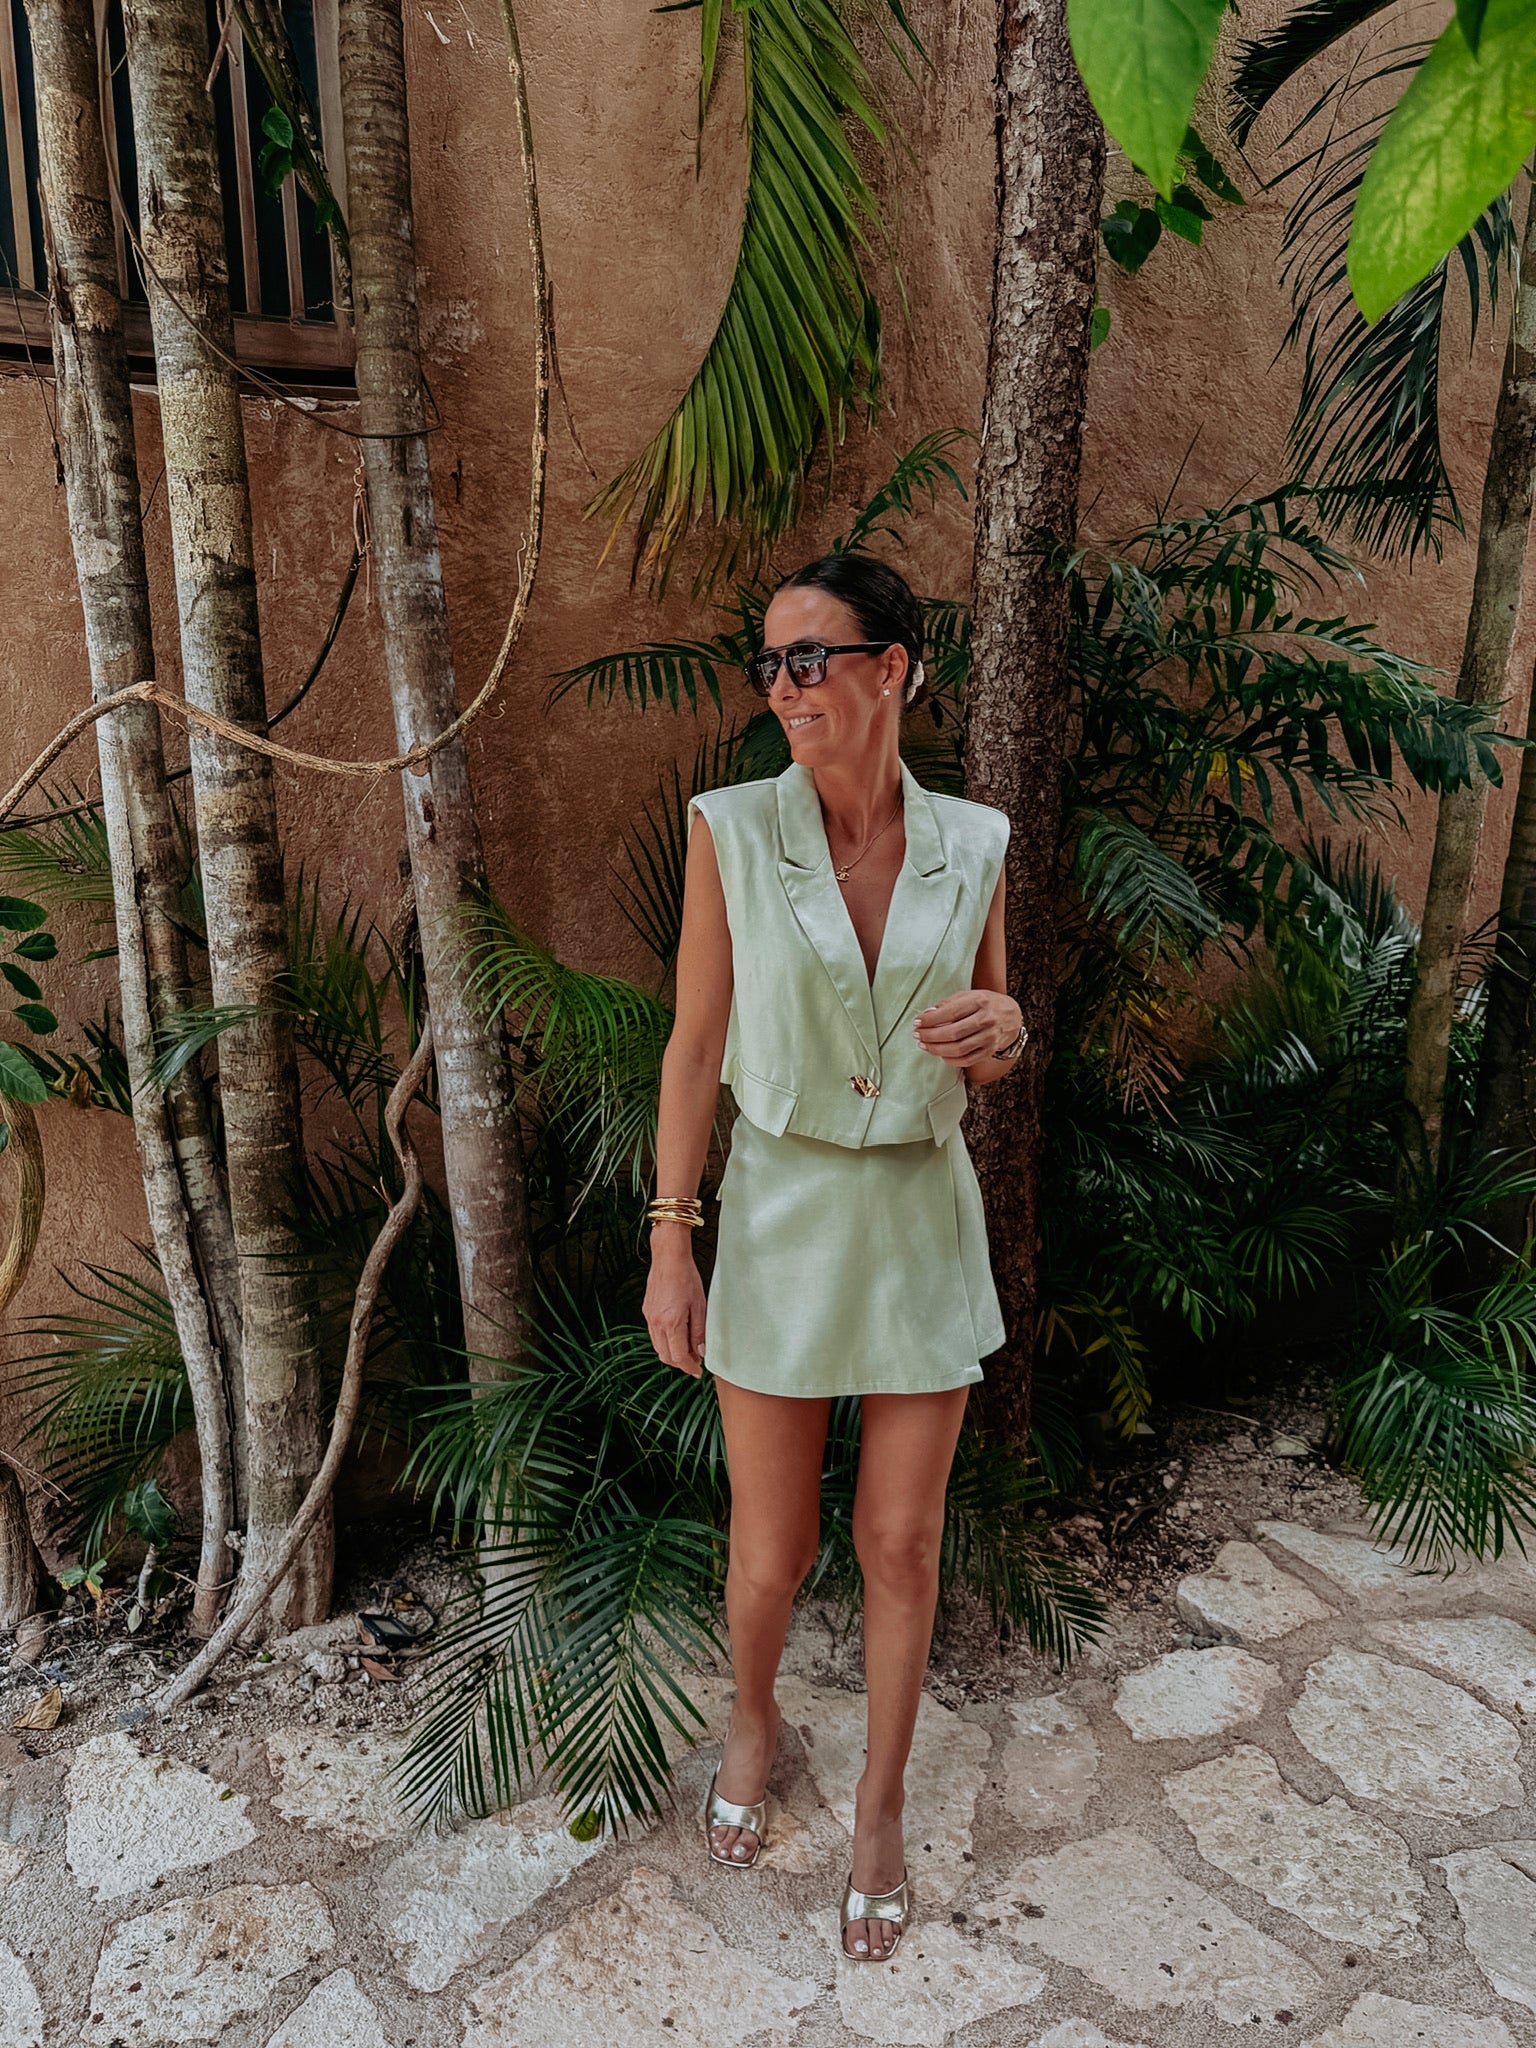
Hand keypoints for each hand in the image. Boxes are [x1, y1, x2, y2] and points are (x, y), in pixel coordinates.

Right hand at [644, 1235, 707, 1375]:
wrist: (668, 1259)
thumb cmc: (687, 1278)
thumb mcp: (700, 1306)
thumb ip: (699, 1332)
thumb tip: (701, 1352)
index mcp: (671, 1323)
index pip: (679, 1356)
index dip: (689, 1367)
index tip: (698, 1371)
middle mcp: (656, 1323)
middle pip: (666, 1356)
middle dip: (681, 1363)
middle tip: (696, 1361)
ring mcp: (649, 1318)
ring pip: (658, 1347)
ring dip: (672, 1353)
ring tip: (689, 1349)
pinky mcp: (647, 1312)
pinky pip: (654, 1335)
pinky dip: (665, 1342)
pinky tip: (677, 1335)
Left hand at [912, 989, 1021, 1067]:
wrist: (1012, 1016)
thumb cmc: (986, 1004)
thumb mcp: (969, 995)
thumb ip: (948, 1003)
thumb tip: (927, 1014)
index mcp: (979, 1002)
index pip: (950, 1012)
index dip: (930, 1019)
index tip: (917, 1022)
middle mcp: (986, 1020)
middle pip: (953, 1033)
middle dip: (930, 1035)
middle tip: (917, 1035)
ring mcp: (989, 1037)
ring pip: (958, 1048)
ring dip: (936, 1049)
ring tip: (924, 1045)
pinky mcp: (989, 1051)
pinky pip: (967, 1060)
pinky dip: (950, 1059)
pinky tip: (940, 1054)